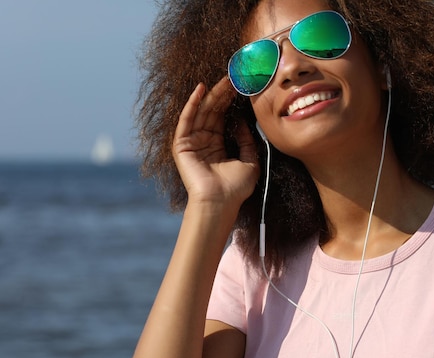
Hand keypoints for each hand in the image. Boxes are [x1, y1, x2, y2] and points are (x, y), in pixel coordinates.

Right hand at [172, 77, 259, 206]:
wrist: (221, 202)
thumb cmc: (236, 187)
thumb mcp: (250, 160)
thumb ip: (248, 141)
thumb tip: (245, 122)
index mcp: (218, 145)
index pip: (223, 118)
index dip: (231, 102)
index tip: (241, 87)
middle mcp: (204, 141)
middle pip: (213, 112)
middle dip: (223, 95)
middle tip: (234, 77)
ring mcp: (192, 142)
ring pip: (202, 112)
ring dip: (211, 95)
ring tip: (223, 80)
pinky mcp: (182, 145)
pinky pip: (187, 120)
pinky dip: (192, 104)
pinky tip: (201, 90)